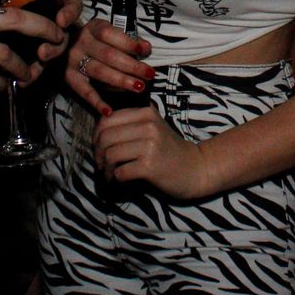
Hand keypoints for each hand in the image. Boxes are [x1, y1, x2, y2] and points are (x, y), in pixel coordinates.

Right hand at [64, 18, 153, 114]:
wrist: (65, 48)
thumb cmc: (97, 42)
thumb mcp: (109, 34)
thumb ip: (127, 40)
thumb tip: (146, 48)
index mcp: (93, 28)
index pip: (110, 34)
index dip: (128, 43)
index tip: (145, 51)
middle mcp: (81, 43)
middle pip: (109, 55)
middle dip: (132, 66)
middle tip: (150, 74)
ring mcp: (73, 61)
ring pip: (100, 72)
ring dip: (121, 81)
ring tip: (139, 87)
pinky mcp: (69, 78)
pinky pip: (85, 92)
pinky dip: (97, 102)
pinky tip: (109, 111)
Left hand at [94, 106, 215, 198]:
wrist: (196, 169)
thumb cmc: (169, 150)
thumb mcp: (152, 128)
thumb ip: (129, 123)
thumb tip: (97, 132)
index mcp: (145, 112)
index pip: (107, 119)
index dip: (97, 136)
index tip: (100, 149)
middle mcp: (148, 125)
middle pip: (105, 137)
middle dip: (98, 154)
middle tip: (102, 165)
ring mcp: (150, 145)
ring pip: (110, 154)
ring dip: (105, 169)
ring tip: (109, 175)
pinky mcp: (150, 165)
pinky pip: (119, 172)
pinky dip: (114, 179)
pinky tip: (118, 182)